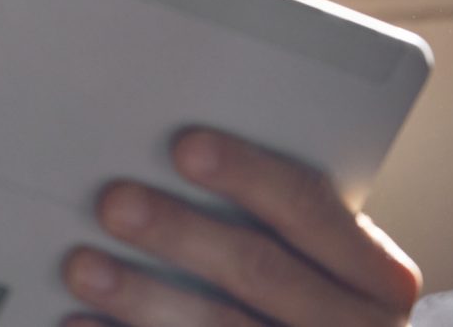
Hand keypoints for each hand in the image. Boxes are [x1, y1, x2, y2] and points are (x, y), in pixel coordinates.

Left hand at [60, 127, 421, 325]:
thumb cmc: (305, 286)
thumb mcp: (315, 255)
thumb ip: (266, 211)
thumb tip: (165, 144)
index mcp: (373, 272)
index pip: (307, 207)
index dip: (246, 174)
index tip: (184, 147)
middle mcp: (353, 326)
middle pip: (258, 270)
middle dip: (179, 233)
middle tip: (113, 202)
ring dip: (142, 296)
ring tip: (82, 266)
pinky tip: (79, 321)